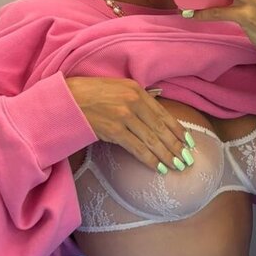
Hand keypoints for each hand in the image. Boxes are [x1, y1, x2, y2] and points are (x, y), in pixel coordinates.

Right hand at [65, 77, 193, 172]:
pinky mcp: (113, 130)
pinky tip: (159, 168)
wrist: (66, 99)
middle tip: (188, 159)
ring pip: (152, 139)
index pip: (163, 113)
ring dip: (167, 155)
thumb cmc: (90, 93)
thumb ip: (138, 96)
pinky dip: (149, 159)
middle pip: (161, 128)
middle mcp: (133, 101)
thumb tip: (158, 100)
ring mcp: (124, 116)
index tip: (189, 142)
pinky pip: (137, 148)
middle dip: (177, 146)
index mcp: (136, 90)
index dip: (178, 130)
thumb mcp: (118, 87)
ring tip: (178, 166)